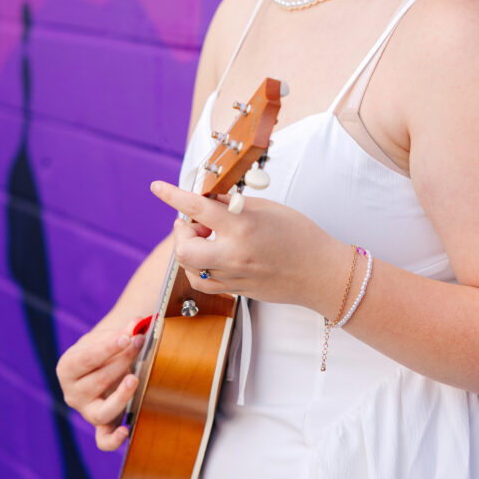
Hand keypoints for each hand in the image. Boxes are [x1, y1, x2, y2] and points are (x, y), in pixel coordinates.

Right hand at [56, 323, 144, 449]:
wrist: (101, 363)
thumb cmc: (103, 349)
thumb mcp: (107, 336)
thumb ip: (124, 331)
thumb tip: (139, 323)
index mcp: (68, 368)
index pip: (87, 359)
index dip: (108, 347)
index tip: (127, 337)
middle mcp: (73, 393)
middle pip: (98, 381)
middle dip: (122, 361)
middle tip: (140, 344)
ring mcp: (86, 411)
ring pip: (101, 412)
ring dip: (121, 396)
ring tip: (134, 379)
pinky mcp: (101, 425)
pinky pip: (103, 440)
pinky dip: (113, 440)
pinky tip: (126, 430)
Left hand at [150, 180, 346, 312]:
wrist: (320, 273)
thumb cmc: (301, 235)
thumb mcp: (267, 208)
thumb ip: (233, 204)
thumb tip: (207, 198)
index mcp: (242, 225)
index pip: (197, 208)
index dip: (172, 195)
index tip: (158, 187)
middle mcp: (233, 253)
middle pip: (182, 246)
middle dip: (181, 231)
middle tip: (193, 221)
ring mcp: (233, 276)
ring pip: (189, 266)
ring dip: (189, 248)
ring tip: (208, 237)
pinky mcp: (235, 291)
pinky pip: (201, 282)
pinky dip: (198, 267)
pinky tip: (211, 256)